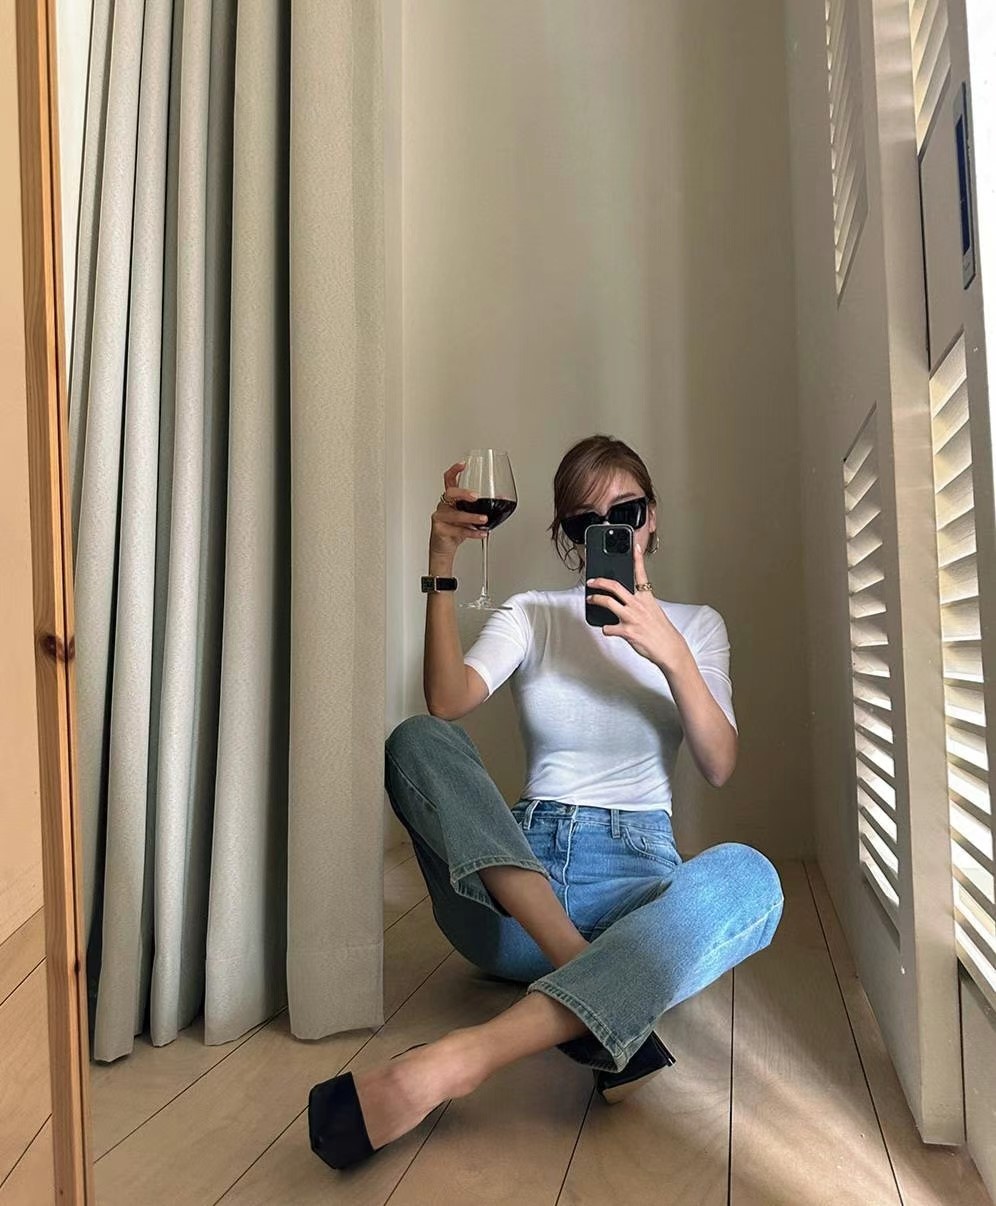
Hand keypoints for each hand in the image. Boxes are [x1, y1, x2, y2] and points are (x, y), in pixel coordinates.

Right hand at [428, 462, 488, 565]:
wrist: (443, 548)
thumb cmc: (455, 530)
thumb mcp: (469, 516)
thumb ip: (481, 506)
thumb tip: (501, 497)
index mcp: (450, 499)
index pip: (449, 479)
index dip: (455, 470)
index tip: (464, 464)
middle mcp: (444, 505)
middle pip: (450, 493)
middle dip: (463, 493)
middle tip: (476, 496)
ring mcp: (440, 517)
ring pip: (455, 514)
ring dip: (471, 517)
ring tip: (483, 519)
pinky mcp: (440, 530)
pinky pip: (458, 530)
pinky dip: (472, 533)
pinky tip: (481, 533)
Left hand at [586, 539, 688, 672]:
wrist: (669, 648)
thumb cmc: (661, 630)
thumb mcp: (653, 610)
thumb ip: (639, 603)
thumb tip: (625, 601)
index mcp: (646, 598)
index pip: (641, 574)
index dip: (637, 558)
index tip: (634, 546)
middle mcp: (638, 605)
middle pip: (615, 586)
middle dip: (600, 581)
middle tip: (591, 581)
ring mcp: (632, 617)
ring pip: (607, 602)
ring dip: (595, 600)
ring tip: (590, 599)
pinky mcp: (627, 631)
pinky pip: (608, 628)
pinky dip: (605, 629)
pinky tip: (607, 630)